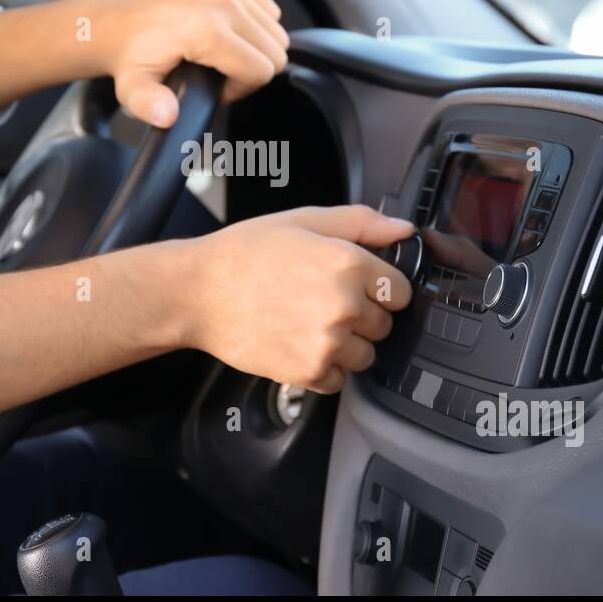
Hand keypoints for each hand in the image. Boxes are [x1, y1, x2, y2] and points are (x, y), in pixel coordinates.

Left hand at [0, 0, 288, 123]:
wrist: (119, 21)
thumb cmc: (131, 57)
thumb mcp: (134, 89)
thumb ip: (149, 105)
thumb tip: (166, 115)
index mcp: (206, 28)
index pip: (261, 69)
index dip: (243, 88)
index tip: (217, 89)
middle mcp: (221, 0)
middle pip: (275, 49)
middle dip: (253, 68)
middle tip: (220, 73)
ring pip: (275, 29)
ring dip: (255, 47)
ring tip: (223, 54)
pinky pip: (267, 8)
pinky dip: (255, 24)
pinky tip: (227, 32)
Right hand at [180, 206, 415, 393]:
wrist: (198, 292)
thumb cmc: (245, 253)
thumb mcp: (304, 221)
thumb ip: (362, 223)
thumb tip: (404, 231)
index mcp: (348, 264)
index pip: (400, 291)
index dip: (380, 288)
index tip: (360, 287)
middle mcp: (344, 305)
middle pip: (384, 325)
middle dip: (362, 316)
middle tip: (324, 303)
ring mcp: (328, 342)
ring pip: (365, 355)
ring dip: (346, 345)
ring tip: (310, 324)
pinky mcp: (309, 371)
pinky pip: (338, 380)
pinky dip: (323, 369)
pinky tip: (299, 344)